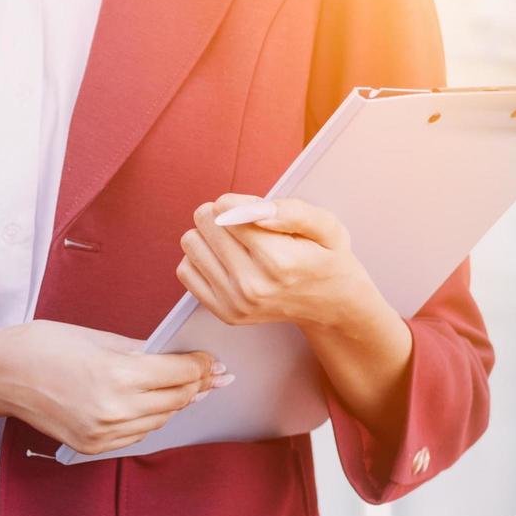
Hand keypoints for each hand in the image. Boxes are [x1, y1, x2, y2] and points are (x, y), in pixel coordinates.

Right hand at [0, 321, 229, 456]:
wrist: (1, 374)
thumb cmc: (46, 345)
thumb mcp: (101, 338)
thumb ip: (144, 351)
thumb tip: (179, 357)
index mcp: (119, 375)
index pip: (179, 373)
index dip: (202, 366)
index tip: (214, 361)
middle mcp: (115, 409)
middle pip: (176, 399)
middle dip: (197, 385)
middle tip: (216, 376)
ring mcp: (104, 432)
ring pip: (160, 421)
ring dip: (176, 404)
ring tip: (191, 390)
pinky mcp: (94, 446)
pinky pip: (137, 435)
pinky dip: (150, 420)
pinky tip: (156, 405)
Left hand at [176, 195, 389, 336]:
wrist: (330, 305)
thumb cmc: (326, 258)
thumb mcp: (326, 227)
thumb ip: (292, 212)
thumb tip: (245, 210)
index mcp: (279, 261)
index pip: (226, 210)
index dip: (241, 202)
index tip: (259, 212)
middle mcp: (252, 286)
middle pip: (205, 223)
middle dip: (223, 215)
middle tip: (250, 228)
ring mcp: (235, 303)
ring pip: (191, 243)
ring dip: (210, 236)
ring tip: (239, 244)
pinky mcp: (224, 313)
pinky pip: (185, 270)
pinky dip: (202, 259)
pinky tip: (227, 261)